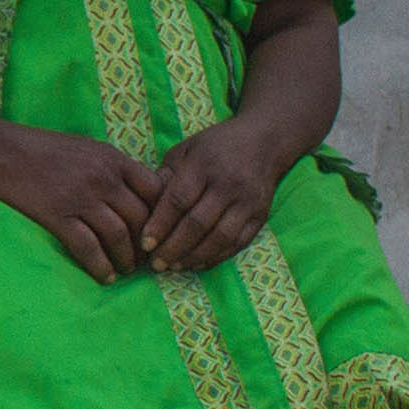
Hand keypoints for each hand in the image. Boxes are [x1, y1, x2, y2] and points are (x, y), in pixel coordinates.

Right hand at [0, 122, 163, 283]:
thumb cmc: (39, 147)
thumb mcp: (85, 147)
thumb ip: (112, 167)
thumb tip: (134, 193)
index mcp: (113, 158)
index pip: (155, 191)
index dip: (161, 215)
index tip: (158, 231)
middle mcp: (103, 178)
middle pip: (141, 218)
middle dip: (147, 243)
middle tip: (146, 259)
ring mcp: (81, 198)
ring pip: (119, 236)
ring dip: (126, 259)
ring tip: (126, 270)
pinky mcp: (57, 216)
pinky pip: (89, 248)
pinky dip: (101, 266)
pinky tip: (105, 276)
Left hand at [139, 117, 289, 272]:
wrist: (264, 141)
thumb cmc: (213, 147)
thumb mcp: (185, 151)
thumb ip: (165, 177)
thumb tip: (144, 208)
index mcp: (203, 164)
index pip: (178, 200)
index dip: (160, 225)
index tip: (145, 244)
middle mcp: (227, 184)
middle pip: (198, 223)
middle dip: (174, 248)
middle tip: (156, 264)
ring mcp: (247, 201)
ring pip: (220, 237)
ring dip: (194, 256)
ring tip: (175, 267)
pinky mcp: (261, 215)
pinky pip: (239, 243)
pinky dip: (217, 257)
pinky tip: (199, 264)